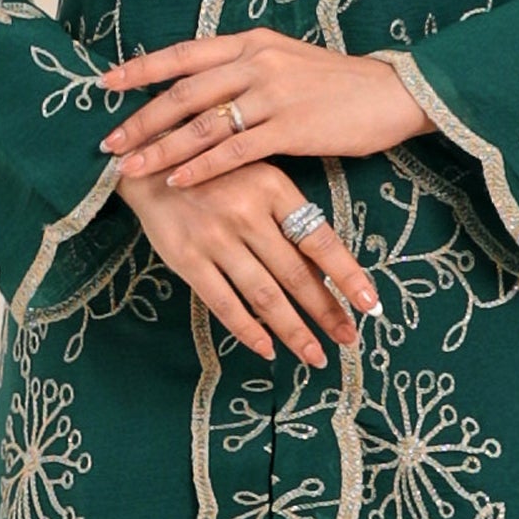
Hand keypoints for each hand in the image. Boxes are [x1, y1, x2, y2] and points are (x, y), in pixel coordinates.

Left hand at [100, 32, 431, 190]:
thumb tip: (199, 88)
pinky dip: (201, 166)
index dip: (141, 69)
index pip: (184, 54)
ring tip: (130, 167)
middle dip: (140, 119)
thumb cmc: (338, 83)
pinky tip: (177, 181)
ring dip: (161, 148)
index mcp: (251, 42)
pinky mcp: (291, 128)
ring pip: (202, 124)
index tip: (105, 83)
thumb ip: (244, 69)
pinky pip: (234, 150)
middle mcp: (256, 62)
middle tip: (108, 142)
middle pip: (183, 92)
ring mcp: (273, 94)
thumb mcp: (286, 61)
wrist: (394, 93)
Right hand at [122, 157, 376, 368]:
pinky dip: (247, 330)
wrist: (148, 163)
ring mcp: (215, 238)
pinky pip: (223, 303)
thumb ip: (287, 218)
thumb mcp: (258, 177)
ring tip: (315, 355)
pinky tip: (267, 349)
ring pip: (263, 294)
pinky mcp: (186, 258)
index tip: (370, 304)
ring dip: (293, 330)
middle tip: (349, 339)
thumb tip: (324, 272)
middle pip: (296, 274)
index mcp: (273, 188)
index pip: (320, 240)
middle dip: (326, 312)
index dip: (347, 275)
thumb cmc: (214, 172)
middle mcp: (247, 213)